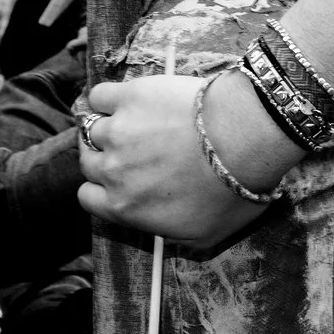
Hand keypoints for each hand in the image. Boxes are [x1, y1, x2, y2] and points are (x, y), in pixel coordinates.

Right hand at [78, 69, 296, 241]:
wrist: (245, 141)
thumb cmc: (232, 190)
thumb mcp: (204, 236)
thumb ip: (173, 237)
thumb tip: (165, 234)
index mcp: (124, 207)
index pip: (88, 198)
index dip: (102, 188)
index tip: (119, 180)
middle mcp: (113, 170)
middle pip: (89, 162)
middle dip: (106, 157)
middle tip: (133, 150)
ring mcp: (118, 131)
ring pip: (92, 128)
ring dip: (109, 127)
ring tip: (135, 123)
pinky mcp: (130, 97)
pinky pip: (100, 96)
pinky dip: (107, 98)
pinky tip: (128, 101)